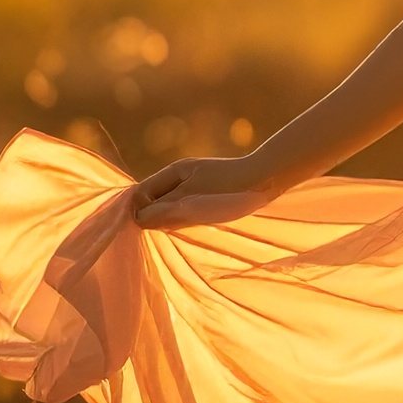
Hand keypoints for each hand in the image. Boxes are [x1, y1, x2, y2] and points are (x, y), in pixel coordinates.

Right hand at [132, 155, 284, 231]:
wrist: (264, 180)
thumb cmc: (227, 189)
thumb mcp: (191, 200)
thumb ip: (163, 209)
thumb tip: (138, 219)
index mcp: (174, 171)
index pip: (142, 192)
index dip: (137, 210)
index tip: (139, 228)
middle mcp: (180, 177)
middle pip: (153, 200)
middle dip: (151, 216)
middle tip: (156, 231)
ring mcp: (193, 186)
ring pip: (169, 207)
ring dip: (167, 219)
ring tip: (174, 229)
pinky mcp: (205, 196)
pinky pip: (185, 210)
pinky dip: (182, 219)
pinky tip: (188, 226)